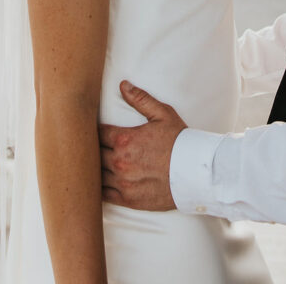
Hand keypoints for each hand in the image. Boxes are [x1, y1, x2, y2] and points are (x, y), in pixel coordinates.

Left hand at [99, 81, 186, 211]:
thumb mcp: (163, 114)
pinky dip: (99, 188)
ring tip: (94, 164)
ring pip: (96, 175)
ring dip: (94, 168)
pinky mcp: (127, 199)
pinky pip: (103, 194)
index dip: (94, 130)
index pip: (97, 133)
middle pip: (93, 154)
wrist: (194, 172)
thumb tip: (123, 85)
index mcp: (125, 139)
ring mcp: (122, 182)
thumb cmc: (179, 141)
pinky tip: (99, 182)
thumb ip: (140, 99)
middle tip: (91, 146)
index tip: (93, 129)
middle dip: (92, 149)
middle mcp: (120, 161)